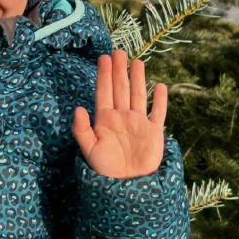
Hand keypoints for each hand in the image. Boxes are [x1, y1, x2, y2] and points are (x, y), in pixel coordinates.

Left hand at [72, 49, 166, 178]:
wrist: (126, 187)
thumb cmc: (104, 169)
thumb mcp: (89, 149)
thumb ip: (82, 129)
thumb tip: (78, 108)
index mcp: (105, 119)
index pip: (104, 92)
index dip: (104, 75)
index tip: (103, 57)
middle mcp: (122, 117)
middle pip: (121, 88)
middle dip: (119, 70)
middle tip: (118, 51)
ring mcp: (138, 123)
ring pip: (138, 95)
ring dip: (138, 79)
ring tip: (137, 62)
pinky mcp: (153, 133)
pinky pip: (158, 113)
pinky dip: (160, 101)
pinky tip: (160, 87)